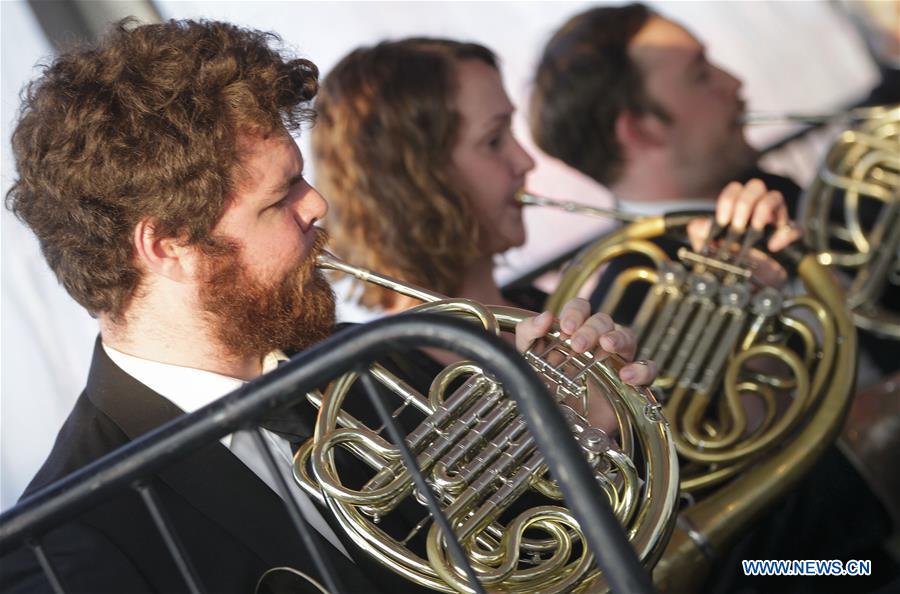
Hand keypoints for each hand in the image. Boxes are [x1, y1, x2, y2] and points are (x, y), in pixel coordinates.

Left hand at [515, 298, 657, 385]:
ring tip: (606, 346)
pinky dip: (641, 368)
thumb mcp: (527, 362)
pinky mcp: (630, 384)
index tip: (567, 327)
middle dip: (591, 329)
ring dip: (617, 338)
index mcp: (573, 333)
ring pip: (627, 336)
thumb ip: (527, 334)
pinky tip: (626, 375)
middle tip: (578, 345)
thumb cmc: (545, 391)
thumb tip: (545, 316)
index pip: (581, 308)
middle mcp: (596, 344)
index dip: (576, 311)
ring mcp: (615, 361)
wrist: (558, 428)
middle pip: (603, 320)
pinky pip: (647, 369)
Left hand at [687, 179, 802, 286]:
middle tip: (736, 226)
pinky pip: (794, 227)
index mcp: (737, 208)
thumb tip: (702, 225)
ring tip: (754, 230)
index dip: (727, 200)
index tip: (721, 220)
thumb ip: (700, 233)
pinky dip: (783, 234)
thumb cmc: (729, 259)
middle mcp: (757, 208)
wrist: (749, 282)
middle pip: (756, 186)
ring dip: (762, 212)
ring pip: (775, 197)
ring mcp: (776, 219)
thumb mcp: (708, 247)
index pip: (735, 189)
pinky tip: (773, 245)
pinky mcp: (789, 236)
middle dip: (744, 203)